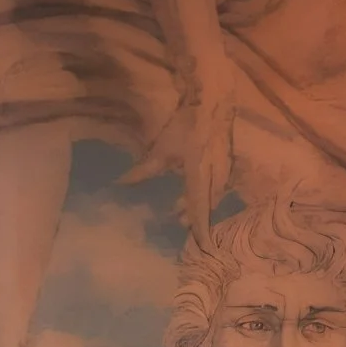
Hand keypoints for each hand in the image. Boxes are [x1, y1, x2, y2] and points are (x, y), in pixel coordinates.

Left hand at [125, 73, 234, 241]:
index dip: (199, 231)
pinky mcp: (225, 160)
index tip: (201, 248)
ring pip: (211, 194)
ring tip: (178, 206)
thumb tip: (120, 184)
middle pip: (206, 206)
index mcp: (200, 178)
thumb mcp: (164, 149)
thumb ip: (144, 170)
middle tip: (176, 222)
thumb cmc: (188, 124)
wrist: (215, 98)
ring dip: (196, 202)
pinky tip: (192, 185)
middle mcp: (216, 178)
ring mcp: (224, 169)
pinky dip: (204, 189)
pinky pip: (216, 182)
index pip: (199, 212)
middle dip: (193, 217)